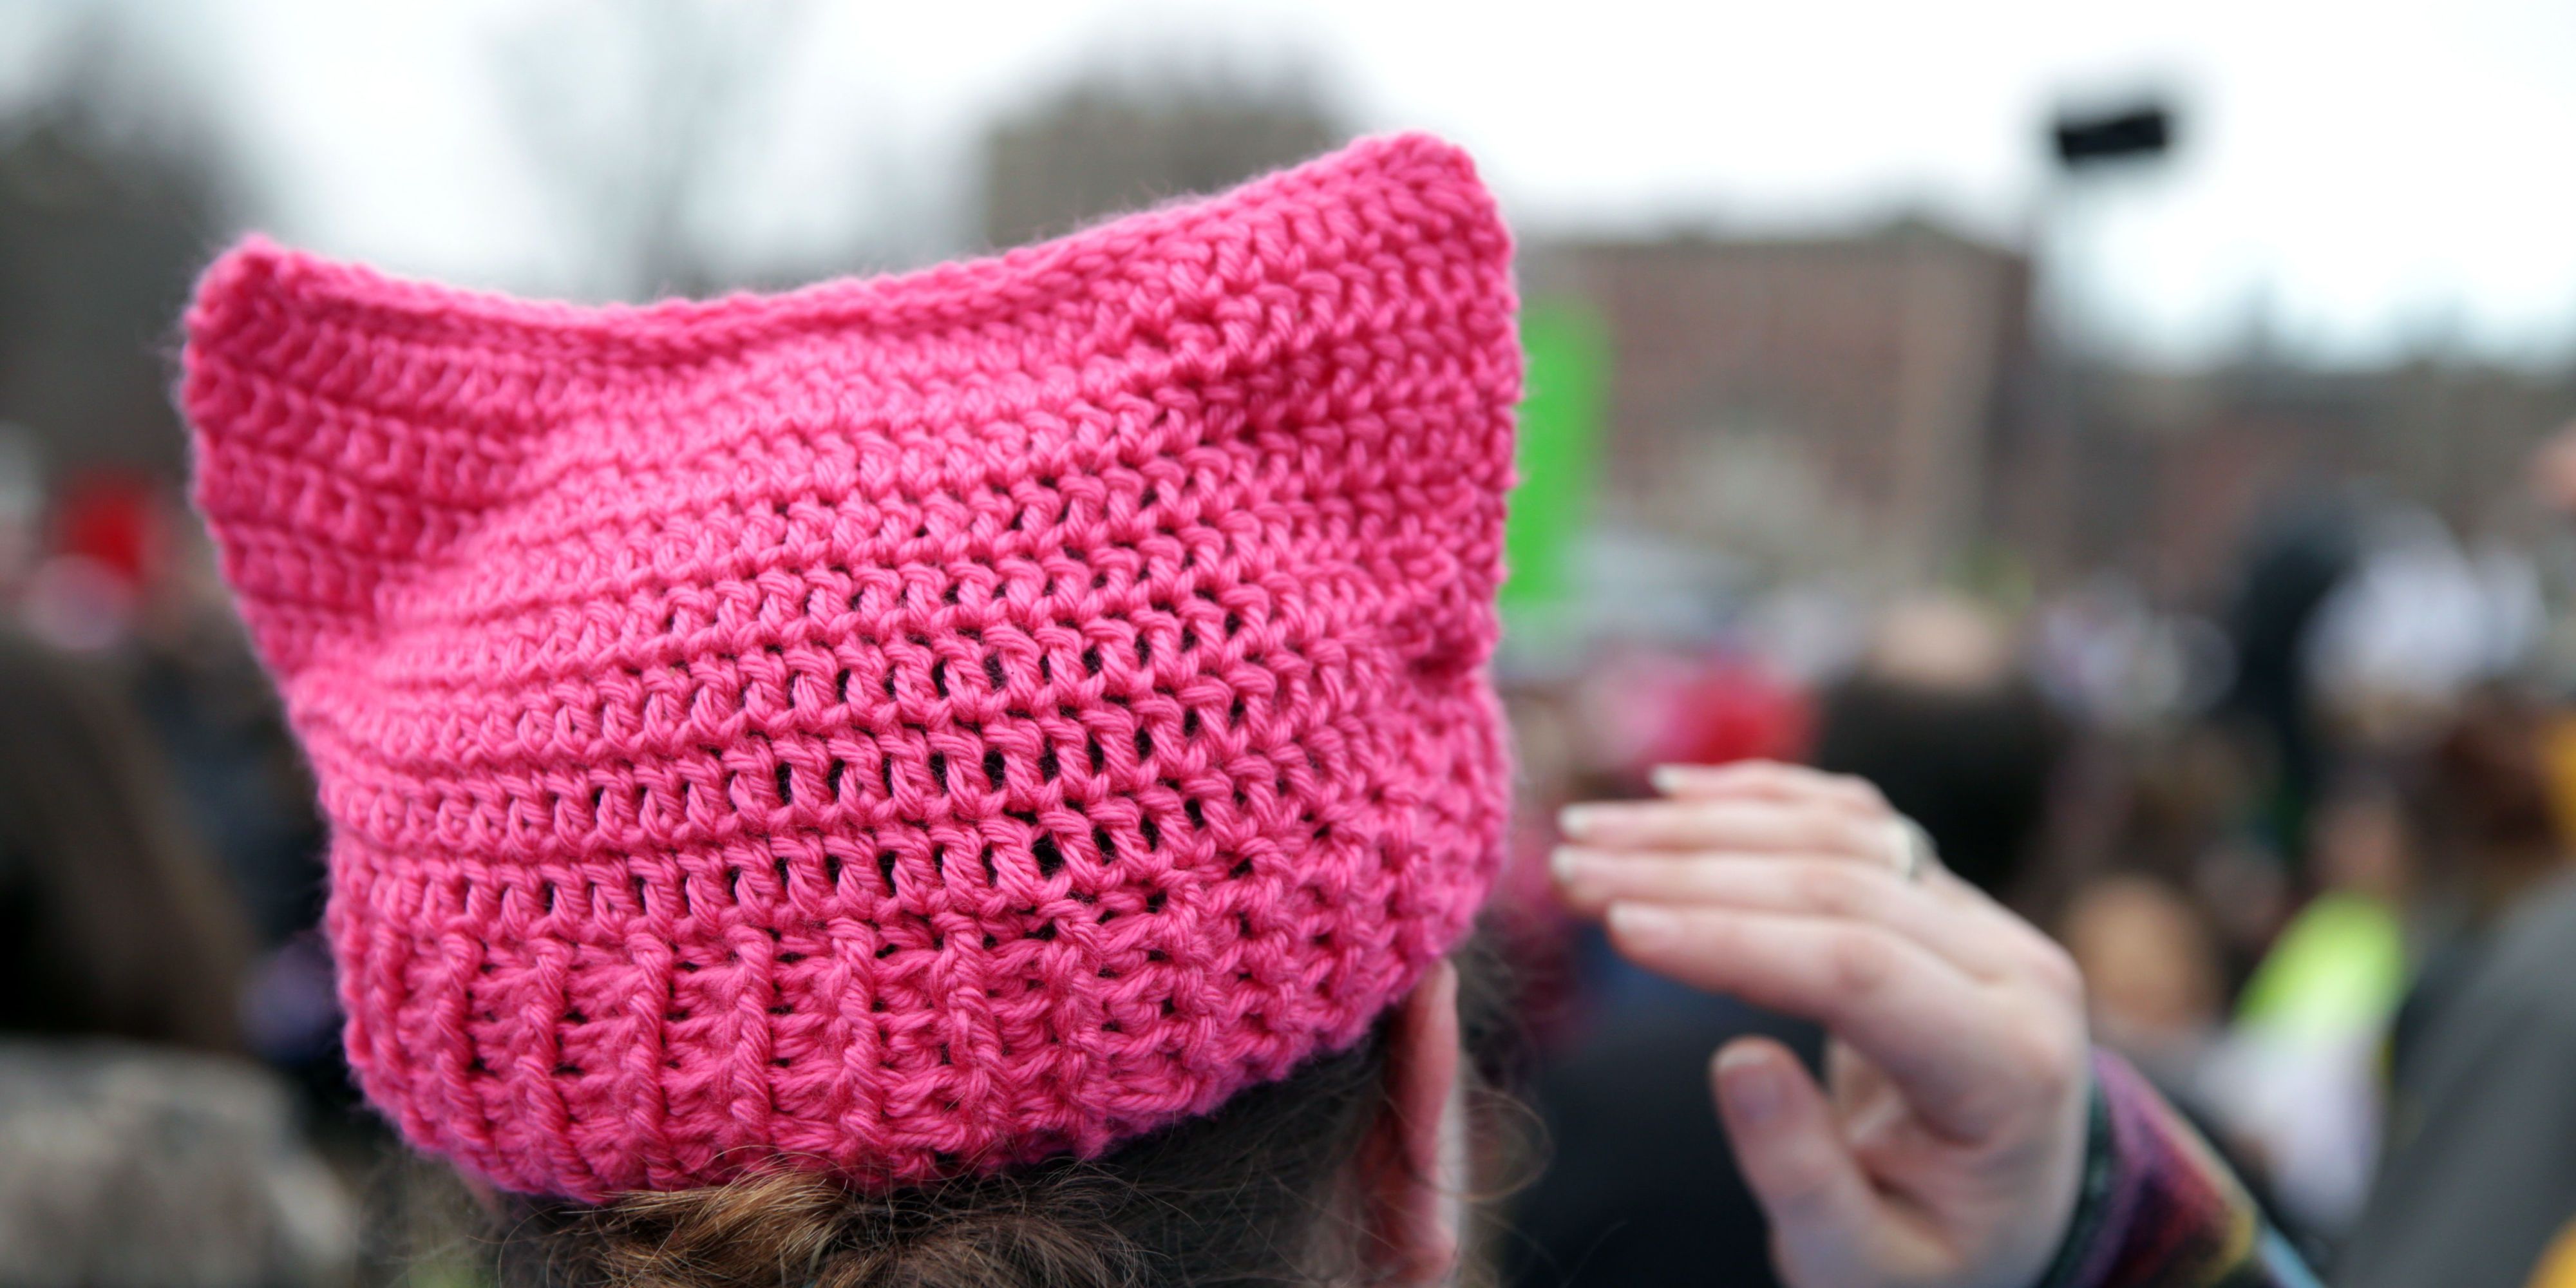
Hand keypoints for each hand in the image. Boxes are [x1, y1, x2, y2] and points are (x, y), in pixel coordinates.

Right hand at [1553, 761, 2090, 1287]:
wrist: (2016, 1212)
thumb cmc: (1930, 1251)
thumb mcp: (1868, 1267)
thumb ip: (1808, 1181)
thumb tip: (1738, 1062)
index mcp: (2011, 1069)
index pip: (1860, 972)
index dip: (1731, 940)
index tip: (1618, 930)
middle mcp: (2014, 972)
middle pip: (1842, 886)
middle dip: (1692, 873)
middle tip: (1571, 877)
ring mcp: (1986, 921)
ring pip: (1840, 835)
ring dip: (1706, 827)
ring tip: (1588, 839)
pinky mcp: (1945, 895)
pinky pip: (1850, 820)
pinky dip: (1759, 797)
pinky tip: (1672, 793)